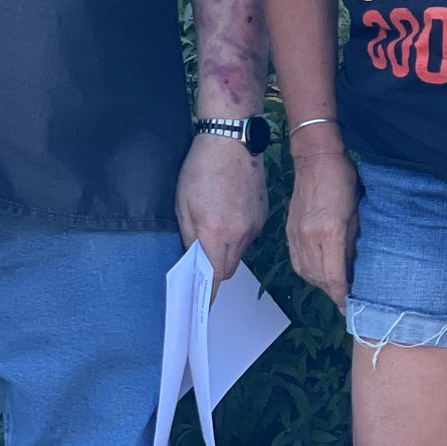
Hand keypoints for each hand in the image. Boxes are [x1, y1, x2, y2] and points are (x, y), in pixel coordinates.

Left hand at [175, 134, 268, 283]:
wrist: (232, 140)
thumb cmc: (201, 167)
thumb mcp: (183, 204)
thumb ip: (189, 237)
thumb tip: (193, 259)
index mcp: (216, 233)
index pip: (214, 276)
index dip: (207, 292)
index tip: (202, 304)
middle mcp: (240, 234)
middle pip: (228, 269)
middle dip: (214, 272)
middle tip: (200, 264)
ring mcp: (255, 225)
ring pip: (239, 253)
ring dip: (226, 252)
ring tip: (213, 230)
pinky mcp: (263, 215)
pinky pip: (248, 236)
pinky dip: (236, 235)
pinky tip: (226, 215)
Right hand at [286, 148, 359, 312]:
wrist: (315, 158)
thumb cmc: (343, 180)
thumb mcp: (358, 211)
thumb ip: (354, 242)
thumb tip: (353, 267)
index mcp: (329, 232)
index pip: (334, 276)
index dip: (342, 296)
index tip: (350, 308)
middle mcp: (309, 237)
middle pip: (318, 278)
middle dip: (332, 292)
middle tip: (346, 300)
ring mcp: (296, 234)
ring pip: (305, 272)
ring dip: (319, 284)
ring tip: (333, 288)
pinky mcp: (290, 230)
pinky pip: (297, 261)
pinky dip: (308, 272)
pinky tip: (318, 272)